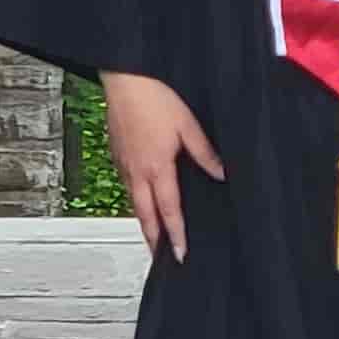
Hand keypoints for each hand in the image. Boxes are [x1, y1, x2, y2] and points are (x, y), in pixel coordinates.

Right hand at [101, 72, 224, 261]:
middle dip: (153, 239)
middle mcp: (137, 171)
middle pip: (145, 216)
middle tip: (161, 258)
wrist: (124, 79)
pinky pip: (127, 187)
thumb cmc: (154, 98)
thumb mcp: (188, 125)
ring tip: (152, 238)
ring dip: (144, 223)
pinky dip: (136, 202)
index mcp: (157, 167)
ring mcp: (124, 164)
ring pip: (134, 203)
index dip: (175, 234)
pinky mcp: (117, 155)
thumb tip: (220, 174)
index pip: (168, 210)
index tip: (180, 253)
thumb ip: (204, 153)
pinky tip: (142, 203)